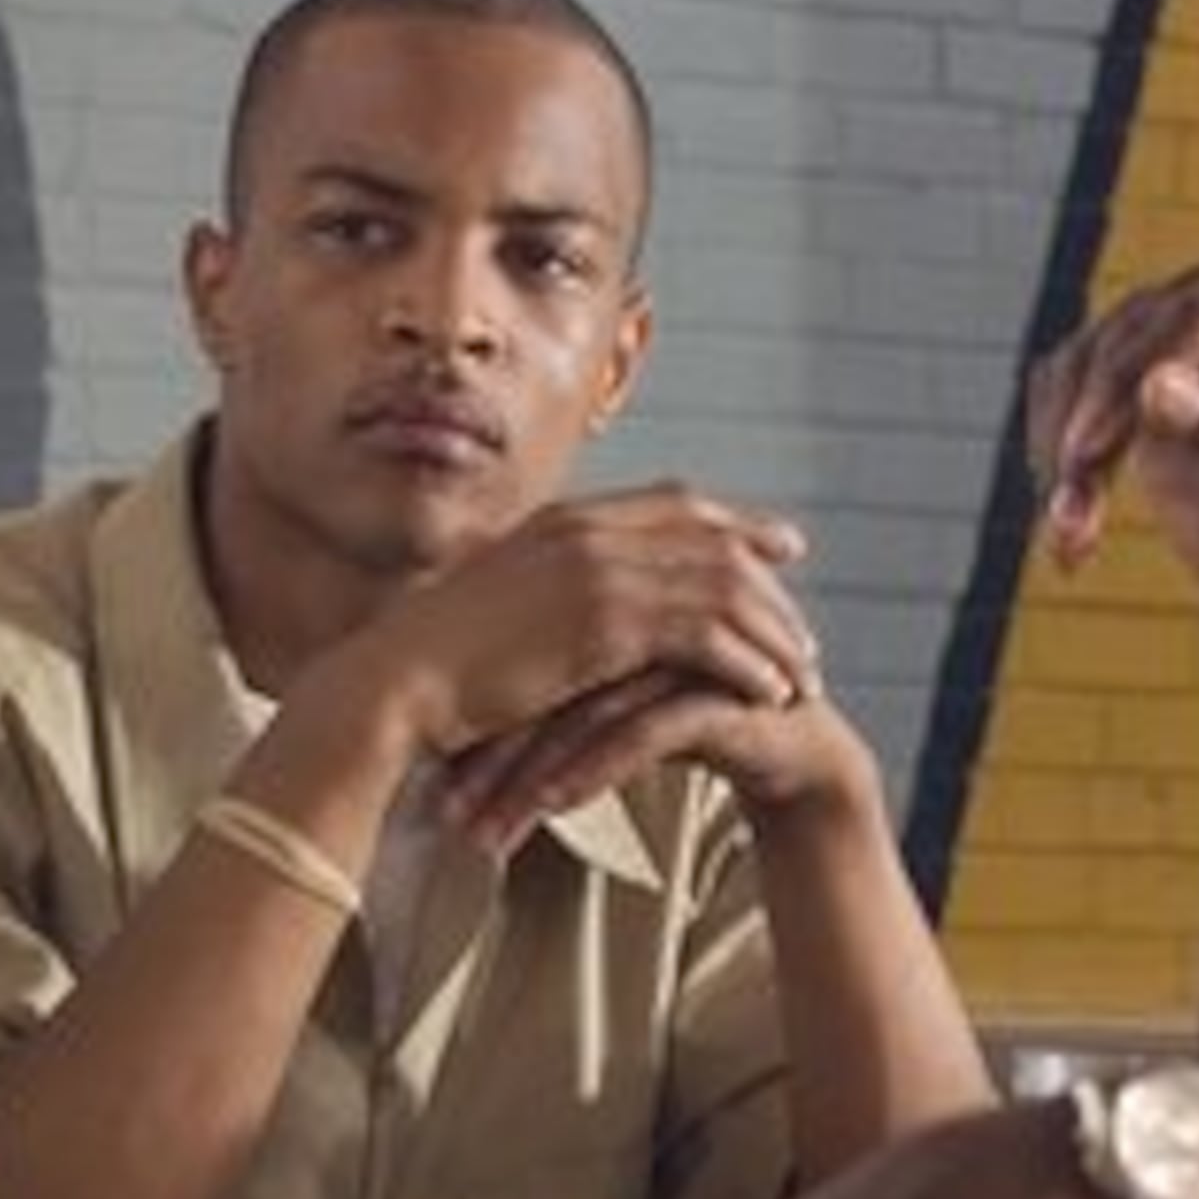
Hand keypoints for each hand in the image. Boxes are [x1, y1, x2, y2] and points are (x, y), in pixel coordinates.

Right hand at [332, 486, 821, 766]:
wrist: (393, 683)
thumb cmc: (429, 661)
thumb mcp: (493, 601)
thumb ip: (542, 588)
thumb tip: (564, 608)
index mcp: (563, 517)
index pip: (676, 503)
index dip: (738, 523)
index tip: (782, 546)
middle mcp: (588, 530)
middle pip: (714, 539)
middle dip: (771, 585)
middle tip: (805, 631)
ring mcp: (598, 570)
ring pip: (722, 586)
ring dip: (770, 633)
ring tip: (799, 676)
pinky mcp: (605, 622)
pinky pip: (707, 633)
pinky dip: (747, 663)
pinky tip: (767, 695)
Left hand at [437, 666, 874, 854]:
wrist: (794, 753)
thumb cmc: (695, 727)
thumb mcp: (616, 711)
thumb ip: (556, 704)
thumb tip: (470, 736)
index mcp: (606, 613)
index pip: (520, 669)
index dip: (474, 728)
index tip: (433, 785)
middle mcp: (637, 624)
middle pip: (541, 691)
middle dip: (490, 761)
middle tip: (445, 815)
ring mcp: (677, 652)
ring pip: (583, 717)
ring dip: (529, 782)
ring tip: (486, 833)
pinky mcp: (715, 691)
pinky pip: (639, 733)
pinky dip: (591, 771)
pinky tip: (553, 807)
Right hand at [1026, 250, 1198, 601]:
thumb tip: (1156, 386)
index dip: (1134, 375)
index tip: (1085, 451)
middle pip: (1135, 328)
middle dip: (1090, 418)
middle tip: (1067, 509)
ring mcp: (1186, 321)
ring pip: (1089, 354)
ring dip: (1065, 443)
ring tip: (1069, 531)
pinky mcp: (1137, 357)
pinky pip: (1067, 379)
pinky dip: (1052, 445)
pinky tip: (1068, 515)